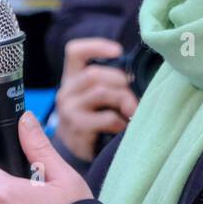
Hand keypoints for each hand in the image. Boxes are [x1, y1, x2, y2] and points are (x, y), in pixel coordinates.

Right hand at [55, 38, 136, 160]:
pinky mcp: (77, 129)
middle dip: (120, 82)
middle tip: (134, 96)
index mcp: (71, 79)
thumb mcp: (93, 99)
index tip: (118, 51)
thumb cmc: (91, 121)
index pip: (75, 52)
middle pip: (94, 74)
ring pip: (101, 92)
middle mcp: (66, 92)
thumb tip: (137, 76)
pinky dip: (120, 121)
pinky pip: (106, 118)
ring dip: (124, 100)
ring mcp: (69, 111)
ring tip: (132, 111)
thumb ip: (107, 84)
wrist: (71, 156)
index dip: (96, 47)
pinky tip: (123, 128)